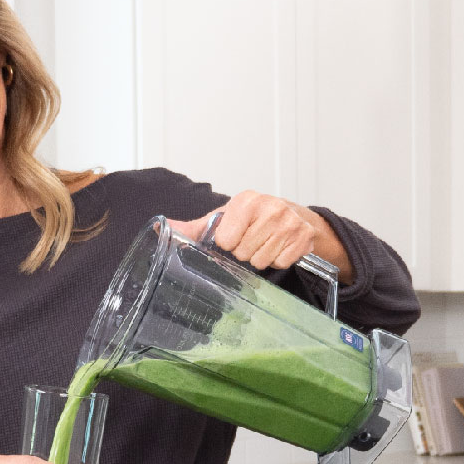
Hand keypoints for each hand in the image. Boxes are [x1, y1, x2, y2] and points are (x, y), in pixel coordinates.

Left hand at [169, 191, 316, 270]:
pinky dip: (278, 260)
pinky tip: (279, 247)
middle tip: (252, 240)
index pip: (226, 240)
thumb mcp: (224, 219)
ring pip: (261, 261)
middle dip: (245, 252)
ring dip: (261, 257)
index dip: (228, 243)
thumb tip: (160, 227)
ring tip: (265, 243)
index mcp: (246, 200)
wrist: (295, 216)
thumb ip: (193, 227)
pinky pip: (281, 263)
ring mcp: (289, 222)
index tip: (235, 235)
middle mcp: (269, 207)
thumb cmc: (253, 218)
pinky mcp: (303, 237)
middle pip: (243, 253)